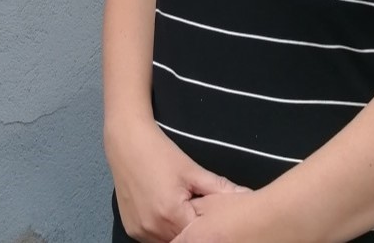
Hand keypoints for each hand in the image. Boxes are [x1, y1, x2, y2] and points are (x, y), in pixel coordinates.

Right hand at [108, 120, 246, 242]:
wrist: (126, 140)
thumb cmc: (160, 152)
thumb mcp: (192, 170)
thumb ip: (221, 188)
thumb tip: (248, 196)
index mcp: (171, 214)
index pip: (200, 236)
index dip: (209, 229)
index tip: (214, 220)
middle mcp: (152, 228)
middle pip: (182, 242)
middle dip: (194, 233)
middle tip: (198, 215)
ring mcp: (138, 231)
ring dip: (177, 235)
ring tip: (183, 214)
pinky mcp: (130, 229)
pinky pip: (152, 240)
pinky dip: (162, 233)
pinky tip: (167, 215)